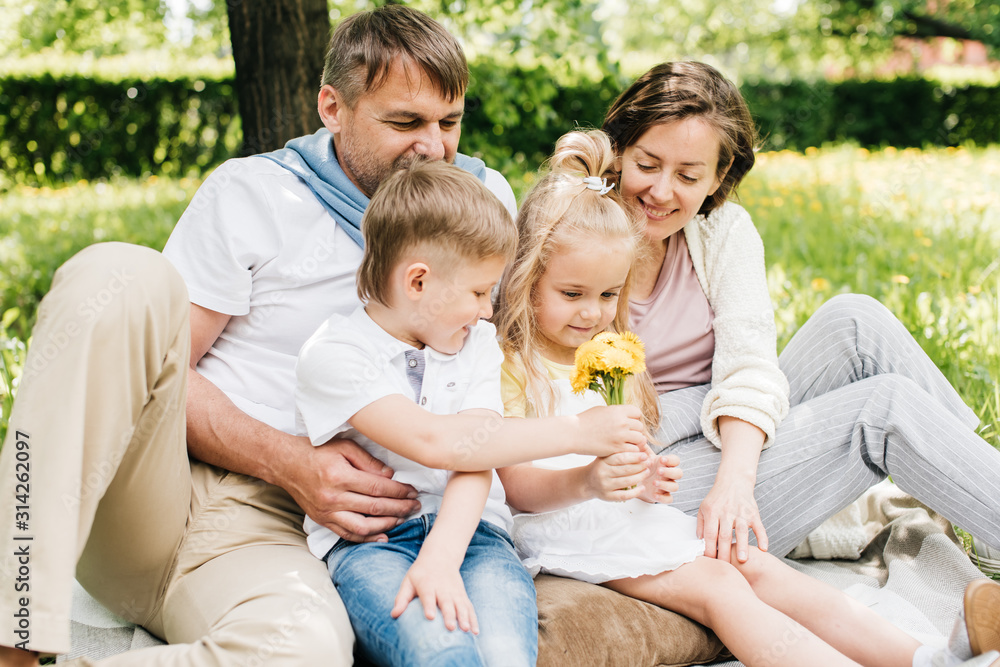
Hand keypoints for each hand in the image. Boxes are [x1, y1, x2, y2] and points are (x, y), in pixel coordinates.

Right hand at [284, 437, 419, 542]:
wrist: (285, 464)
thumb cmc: (316, 451)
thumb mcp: (343, 446)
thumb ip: (367, 461)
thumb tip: (390, 476)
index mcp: (340, 476)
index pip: (377, 488)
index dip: (399, 491)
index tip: (413, 491)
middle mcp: (333, 498)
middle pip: (374, 507)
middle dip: (399, 508)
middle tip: (415, 506)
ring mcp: (326, 512)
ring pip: (363, 526)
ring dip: (386, 525)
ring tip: (402, 519)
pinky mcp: (322, 520)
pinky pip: (347, 534)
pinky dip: (366, 537)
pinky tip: (382, 536)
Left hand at [391, 555, 478, 633]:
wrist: (440, 556)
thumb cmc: (420, 573)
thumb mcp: (408, 581)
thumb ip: (401, 598)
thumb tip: (393, 615)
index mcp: (427, 584)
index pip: (428, 595)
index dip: (429, 605)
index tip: (430, 616)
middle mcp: (443, 588)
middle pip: (447, 602)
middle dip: (449, 615)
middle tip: (450, 628)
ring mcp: (455, 591)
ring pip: (461, 605)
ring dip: (464, 618)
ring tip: (466, 630)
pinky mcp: (462, 595)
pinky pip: (469, 607)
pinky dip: (473, 619)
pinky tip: (475, 632)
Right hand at [575, 405, 645, 456]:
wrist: (573, 433)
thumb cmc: (585, 421)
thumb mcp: (601, 410)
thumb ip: (615, 412)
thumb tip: (625, 413)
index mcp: (618, 410)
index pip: (637, 412)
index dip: (634, 418)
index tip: (629, 422)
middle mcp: (621, 422)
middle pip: (640, 426)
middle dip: (635, 430)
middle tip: (628, 434)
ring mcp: (620, 436)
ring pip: (640, 438)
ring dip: (635, 441)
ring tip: (627, 442)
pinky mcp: (617, 448)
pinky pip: (634, 450)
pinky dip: (631, 451)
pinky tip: (623, 450)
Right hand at [584, 449, 648, 501]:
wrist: (587, 482)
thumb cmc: (601, 467)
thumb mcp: (606, 457)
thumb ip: (619, 452)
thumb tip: (639, 445)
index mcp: (602, 462)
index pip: (621, 458)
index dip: (634, 456)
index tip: (644, 455)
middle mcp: (603, 473)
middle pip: (625, 470)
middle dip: (640, 466)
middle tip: (648, 463)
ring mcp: (605, 486)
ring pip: (627, 481)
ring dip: (640, 477)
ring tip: (647, 472)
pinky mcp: (608, 497)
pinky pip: (624, 495)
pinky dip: (635, 492)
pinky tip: (642, 487)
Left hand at [636, 451, 682, 504]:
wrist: (637, 483)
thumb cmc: (642, 466)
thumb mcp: (641, 456)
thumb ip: (641, 447)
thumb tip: (640, 437)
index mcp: (665, 464)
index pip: (676, 460)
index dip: (671, 460)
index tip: (662, 459)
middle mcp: (668, 475)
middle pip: (679, 473)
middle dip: (670, 472)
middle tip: (658, 471)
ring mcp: (667, 486)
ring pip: (675, 486)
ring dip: (666, 484)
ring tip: (654, 482)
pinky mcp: (663, 496)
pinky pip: (669, 499)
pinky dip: (663, 497)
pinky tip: (654, 494)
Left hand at [696, 480, 767, 563]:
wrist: (734, 481)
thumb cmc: (717, 498)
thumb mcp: (704, 508)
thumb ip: (701, 525)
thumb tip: (699, 544)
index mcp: (712, 512)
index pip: (710, 534)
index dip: (709, 548)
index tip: (710, 562)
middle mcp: (726, 512)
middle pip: (724, 535)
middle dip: (724, 553)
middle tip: (725, 567)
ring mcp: (741, 513)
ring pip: (741, 531)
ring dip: (742, 546)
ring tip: (743, 560)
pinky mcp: (753, 513)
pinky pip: (759, 526)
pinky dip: (762, 537)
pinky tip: (763, 549)